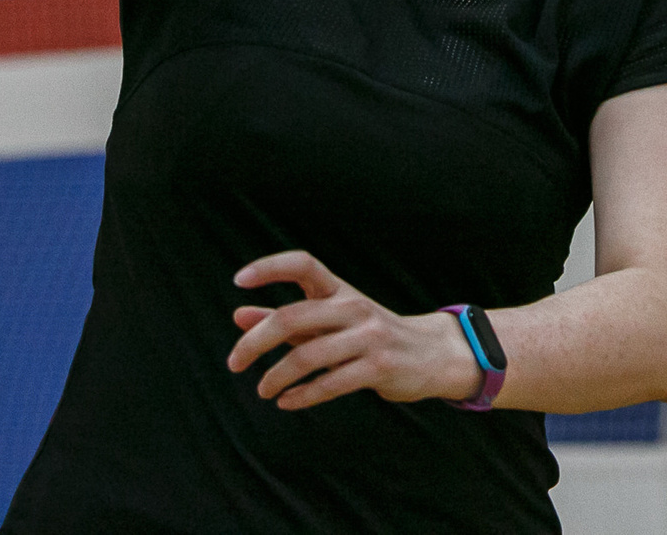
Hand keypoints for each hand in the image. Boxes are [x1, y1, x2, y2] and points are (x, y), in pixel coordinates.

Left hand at [227, 250, 483, 410]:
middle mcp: (353, 307)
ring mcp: (368, 336)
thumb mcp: (330, 321)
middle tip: (234, 362)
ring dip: (277, 376)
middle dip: (256, 342)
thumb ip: (286, 320)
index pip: (303, 264)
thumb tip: (239, 316)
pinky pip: (331, 383)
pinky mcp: (379, 367)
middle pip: (293, 317)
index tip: (238, 280)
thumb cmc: (370, 335)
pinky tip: (286, 402)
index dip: (270, 268)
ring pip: (308, 355)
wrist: (431, 354)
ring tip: (262, 389)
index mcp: (339, 290)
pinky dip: (302, 395)